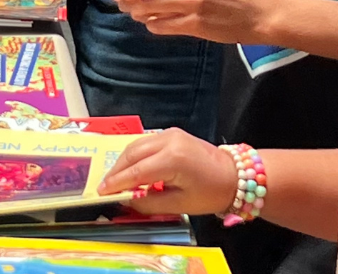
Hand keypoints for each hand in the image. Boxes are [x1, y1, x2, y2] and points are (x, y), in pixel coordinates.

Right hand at [99, 129, 237, 216]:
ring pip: (137, 145)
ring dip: (123, 161)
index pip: (137, 171)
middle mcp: (168, 140)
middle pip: (132, 153)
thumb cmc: (210, 193)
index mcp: (172, 159)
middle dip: (116, 170)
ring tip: (114, 178)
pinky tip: (130, 168)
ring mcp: (169, 133)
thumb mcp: (181, 204)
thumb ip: (151, 202)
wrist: (235, 175)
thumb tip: (128, 201)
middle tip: (104, 186)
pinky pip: (146, 142)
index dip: (117, 182)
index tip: (102, 192)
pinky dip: (134, 155)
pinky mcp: (171, 132)